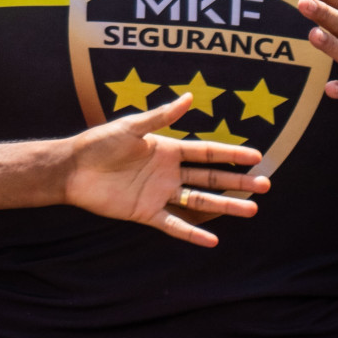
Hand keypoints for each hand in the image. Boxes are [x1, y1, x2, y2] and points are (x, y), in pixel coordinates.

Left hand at [60, 95, 267, 245]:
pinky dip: (193, 233)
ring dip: (225, 206)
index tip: (257, 157)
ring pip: (199, 201)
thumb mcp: (131, 127)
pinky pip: (174, 224)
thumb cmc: (99, 143)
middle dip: (237, 182)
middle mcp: (168, 173)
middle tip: (265, 186)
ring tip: (252, 210)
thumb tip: (190, 97)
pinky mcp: (146, 212)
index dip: (231, 155)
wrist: (72, 168)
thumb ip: (161, 116)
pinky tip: (213, 240)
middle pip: (210, 178)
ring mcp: (160, 194)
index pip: (206, 153)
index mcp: (167, 149)